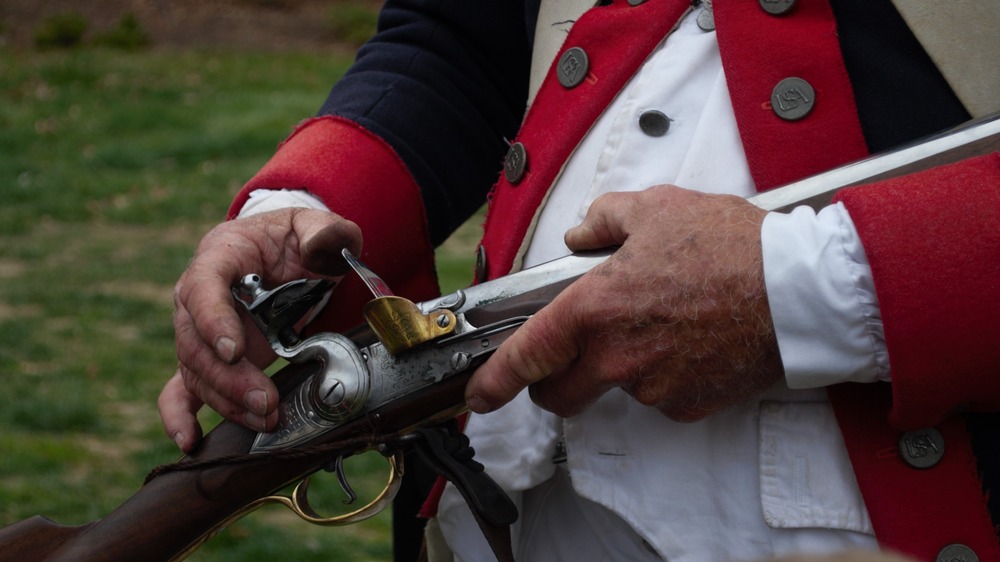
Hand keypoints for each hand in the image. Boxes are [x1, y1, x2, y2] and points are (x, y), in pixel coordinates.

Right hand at [159, 208, 361, 451]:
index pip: (203, 286)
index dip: (213, 320)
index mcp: (221, 254)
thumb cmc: (297, 237)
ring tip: (265, 419)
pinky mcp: (210, 357)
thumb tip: (324, 246)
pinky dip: (180, 415)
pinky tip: (188, 440)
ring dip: (226, 400)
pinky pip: (182, 388)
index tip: (235, 351)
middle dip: (230, 377)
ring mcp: (201, 330)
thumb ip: (324, 231)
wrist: (288, 254)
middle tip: (265, 401)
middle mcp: (198, 295)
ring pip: (197, 371)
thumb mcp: (316, 224)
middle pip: (197, 341)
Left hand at [465, 185, 783, 420]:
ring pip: (619, 387)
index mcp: (596, 309)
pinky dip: (667, 373)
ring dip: (627, 364)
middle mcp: (617, 357)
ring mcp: (654, 387)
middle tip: (576, 356)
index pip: (527, 355)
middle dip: (556, 384)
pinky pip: (662, 394)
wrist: (798, 291)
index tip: (479, 395)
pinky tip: (694, 339)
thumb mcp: (657, 209)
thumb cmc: (731, 247)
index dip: (495, 380)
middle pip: (561, 394)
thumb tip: (581, 234)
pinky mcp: (687, 404)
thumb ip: (604, 220)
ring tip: (669, 320)